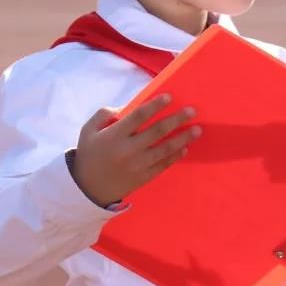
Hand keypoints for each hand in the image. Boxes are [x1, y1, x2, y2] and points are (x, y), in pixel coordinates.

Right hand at [71, 94, 200, 206]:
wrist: (88, 189)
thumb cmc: (90, 154)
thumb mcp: (88, 130)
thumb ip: (105, 114)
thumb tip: (127, 106)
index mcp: (114, 136)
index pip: (138, 117)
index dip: (154, 106)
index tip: (169, 97)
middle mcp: (127, 150)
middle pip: (156, 132)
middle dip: (176, 120)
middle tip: (192, 111)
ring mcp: (137, 166)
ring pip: (164, 149)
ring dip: (182, 138)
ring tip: (197, 129)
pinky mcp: (143, 178)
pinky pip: (163, 165)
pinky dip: (175, 156)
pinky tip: (185, 148)